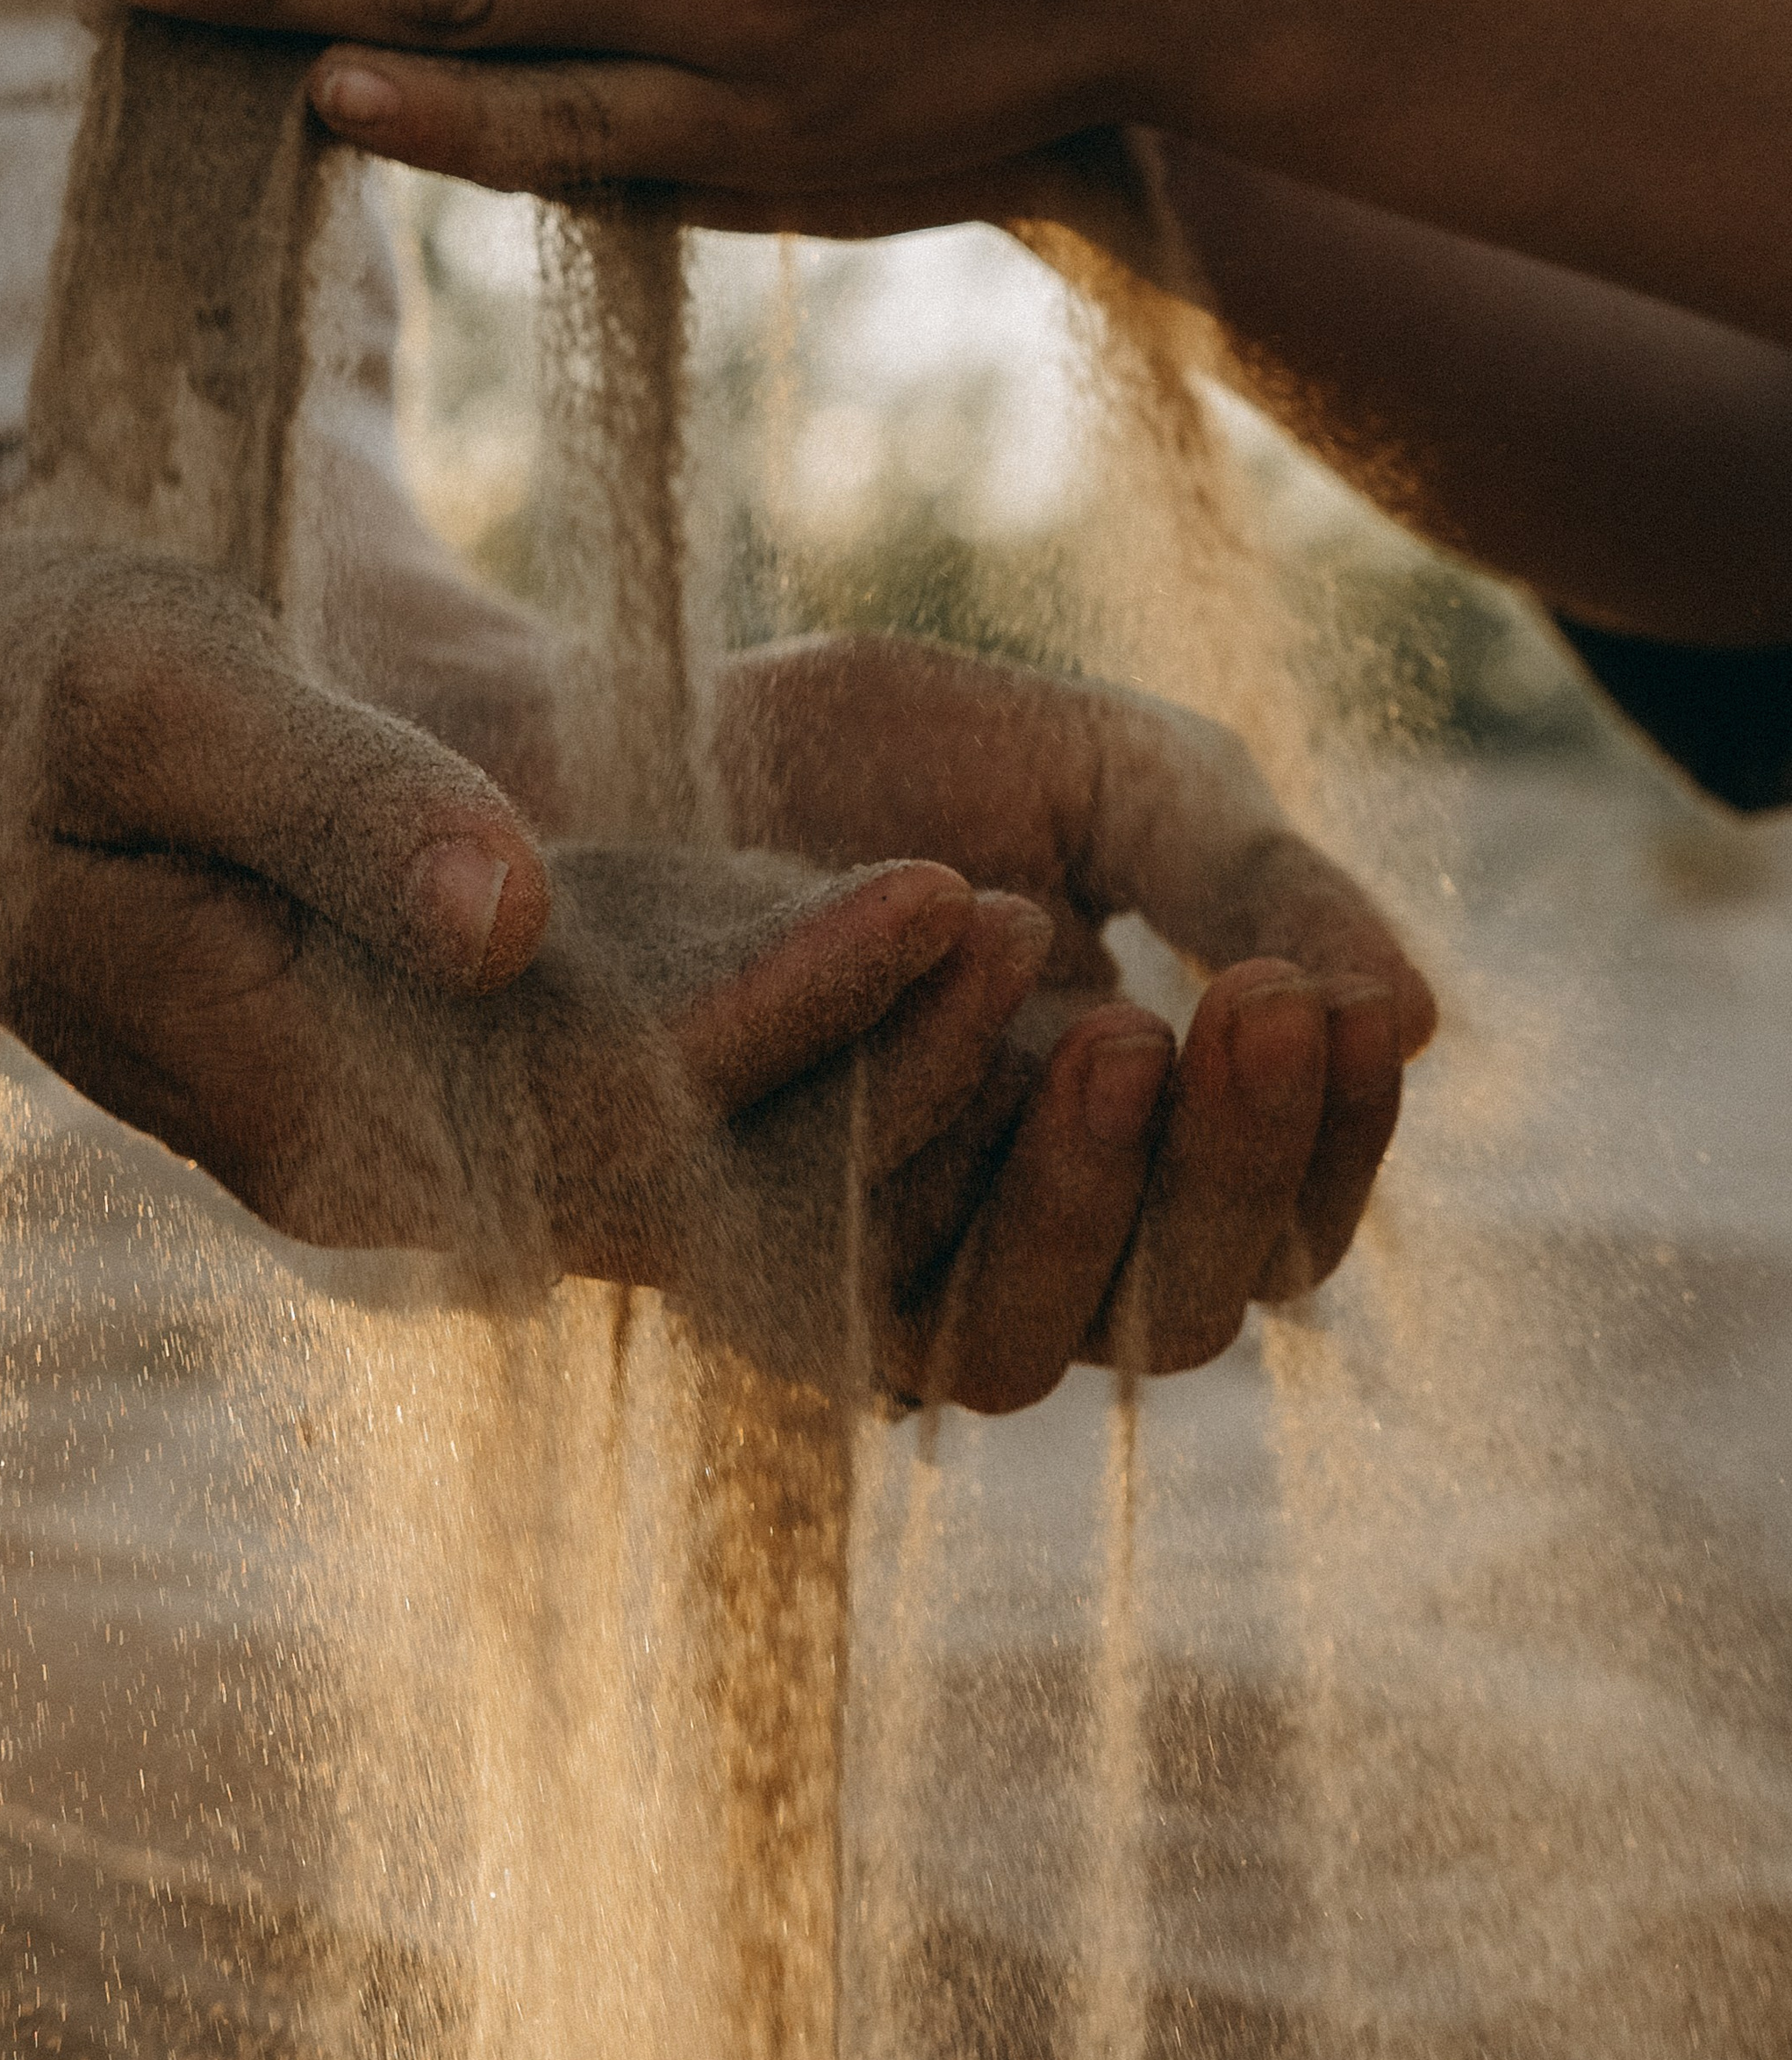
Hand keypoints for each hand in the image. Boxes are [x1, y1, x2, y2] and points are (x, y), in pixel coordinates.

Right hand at [0, 535, 1049, 1299]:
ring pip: (724, 1176)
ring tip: (1094, 971)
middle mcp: (399, 1173)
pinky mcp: (477, 1092)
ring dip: (906, 1103)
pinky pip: (694, 1125)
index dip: (796, 1018)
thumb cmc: (10, 702)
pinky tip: (984, 978)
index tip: (963, 899)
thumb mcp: (152, 693)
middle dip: (907, 1095)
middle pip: (706, 1186)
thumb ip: (330, 799)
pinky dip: (837, 1069)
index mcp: (312, 1099)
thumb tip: (504, 915)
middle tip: (1113, 972)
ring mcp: (442, 1150)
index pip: (607, 1108)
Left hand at [715, 632, 1435, 1406]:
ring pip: (1019, 1347)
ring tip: (1123, 1028)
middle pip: (1178, 1315)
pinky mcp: (737, 1260)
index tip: (1356, 1008)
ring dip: (1085, 1198)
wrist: (639, 712)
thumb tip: (1421, 1020)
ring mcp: (873, 1273)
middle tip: (1268, 1001)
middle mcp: (1010, 1250)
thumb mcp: (1110, 781)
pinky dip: (915, 1153)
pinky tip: (966, 1010)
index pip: (1279, 1230)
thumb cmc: (884, 755)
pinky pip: (845, 1280)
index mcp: (1128, 1155)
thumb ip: (1250, 884)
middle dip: (1236, 1167)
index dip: (1336, 1146)